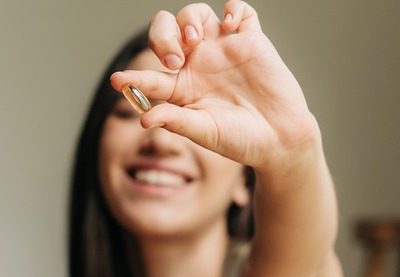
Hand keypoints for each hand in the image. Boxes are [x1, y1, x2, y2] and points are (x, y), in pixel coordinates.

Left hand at [110, 0, 319, 169]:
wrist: (280, 141)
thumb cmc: (241, 140)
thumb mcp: (205, 132)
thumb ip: (176, 121)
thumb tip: (144, 117)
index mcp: (182, 88)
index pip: (151, 76)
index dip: (133, 77)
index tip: (119, 81)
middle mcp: (199, 64)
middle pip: (167, 31)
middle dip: (162, 36)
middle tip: (175, 57)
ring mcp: (224, 50)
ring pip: (196, 16)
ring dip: (189, 19)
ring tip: (195, 39)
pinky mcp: (252, 42)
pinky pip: (241, 12)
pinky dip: (235, 9)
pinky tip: (231, 23)